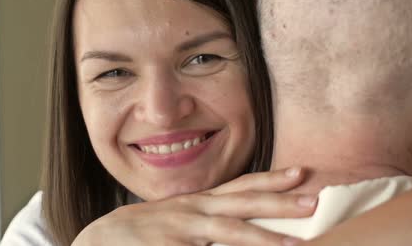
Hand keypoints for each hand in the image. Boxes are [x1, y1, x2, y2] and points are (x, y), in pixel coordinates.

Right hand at [72, 167, 315, 245]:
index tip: (301, 172)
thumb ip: (211, 219)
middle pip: (243, 204)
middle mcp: (194, 211)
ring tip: (295, 245)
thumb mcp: (181, 219)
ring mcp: (180, 231)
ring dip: (263, 238)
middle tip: (312, 203)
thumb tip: (246, 222)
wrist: (99, 240)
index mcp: (200, 203)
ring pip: (229, 233)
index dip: (271, 179)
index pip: (241, 186)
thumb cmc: (147, 232)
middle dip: (279, 203)